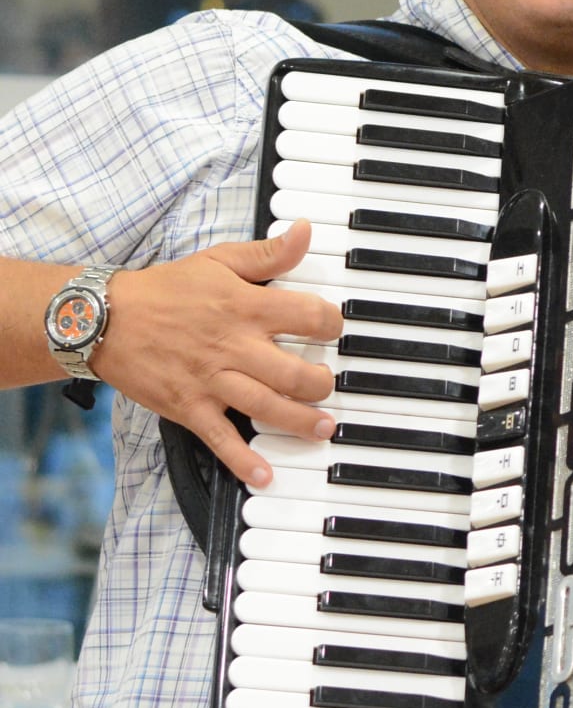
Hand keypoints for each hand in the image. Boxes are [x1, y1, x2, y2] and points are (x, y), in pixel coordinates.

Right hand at [89, 223, 342, 485]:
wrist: (104, 318)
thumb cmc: (165, 289)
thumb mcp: (217, 260)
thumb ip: (267, 254)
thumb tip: (307, 232)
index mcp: (245, 307)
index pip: (309, 316)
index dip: (332, 323)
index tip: (333, 329)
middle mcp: (233, 346)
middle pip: (295, 372)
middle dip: (321, 383)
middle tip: (327, 385)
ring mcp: (211, 380)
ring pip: (268, 406)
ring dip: (301, 421)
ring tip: (324, 428)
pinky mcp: (189, 406)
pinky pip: (220, 438)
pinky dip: (243, 461)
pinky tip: (265, 475)